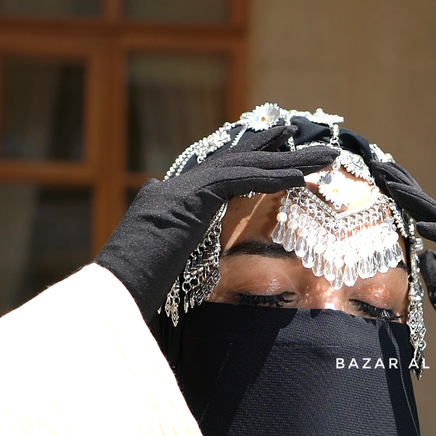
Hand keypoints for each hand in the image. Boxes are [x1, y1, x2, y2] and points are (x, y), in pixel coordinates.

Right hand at [95, 124, 337, 321]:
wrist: (112, 296)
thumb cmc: (133, 297)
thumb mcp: (164, 274)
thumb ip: (180, 257)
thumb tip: (189, 257)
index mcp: (167, 205)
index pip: (215, 175)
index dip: (249, 160)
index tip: (277, 150)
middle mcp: (172, 190)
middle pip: (232, 162)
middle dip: (272, 149)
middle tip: (306, 138)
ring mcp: (178, 191)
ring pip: (242, 167)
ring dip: (287, 163)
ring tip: (324, 158)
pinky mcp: (189, 199)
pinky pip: (239, 179)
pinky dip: (270, 177)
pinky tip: (298, 176)